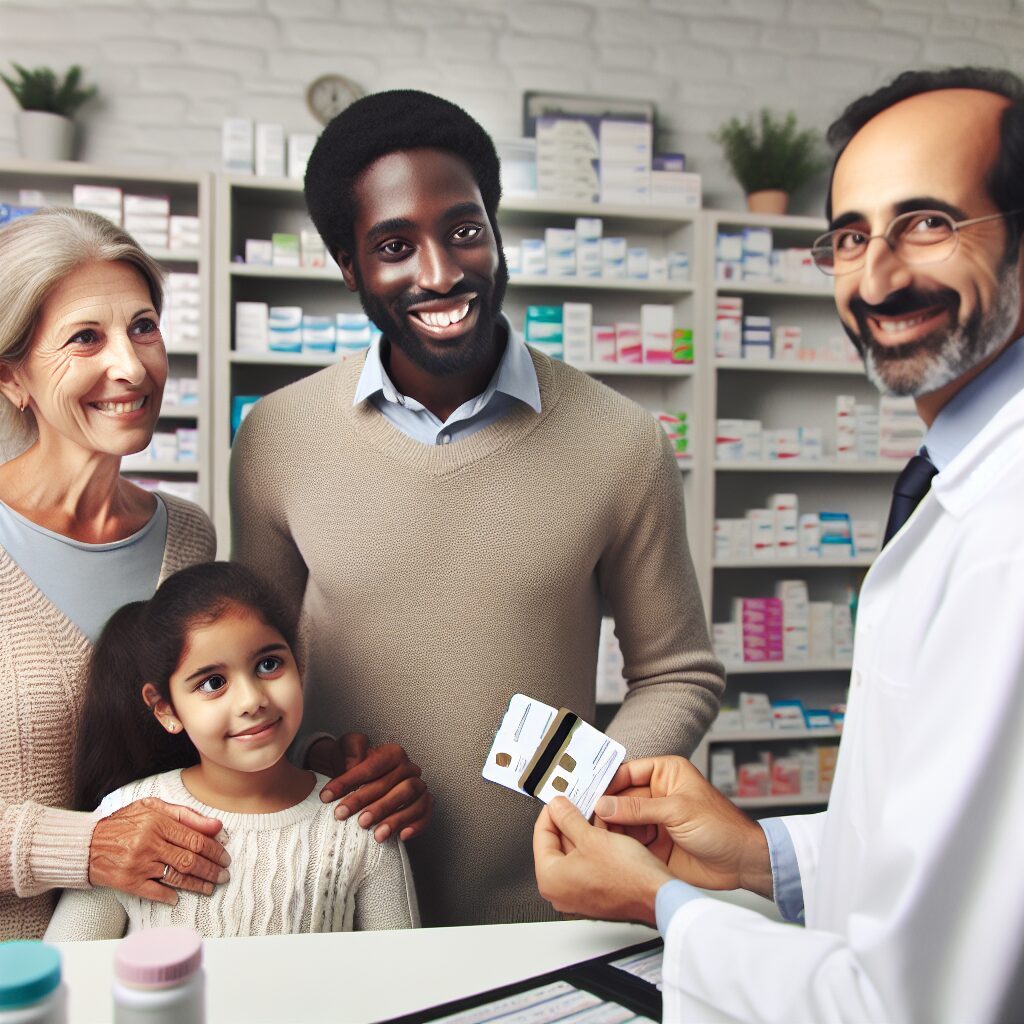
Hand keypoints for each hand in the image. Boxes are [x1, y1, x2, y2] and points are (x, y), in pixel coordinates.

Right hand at [89, 798, 229, 905]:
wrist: (86, 844)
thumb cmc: (124, 823)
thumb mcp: (153, 807)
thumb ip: (186, 815)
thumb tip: (217, 826)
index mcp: (158, 822)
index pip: (196, 839)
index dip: (215, 850)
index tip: (225, 857)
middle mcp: (150, 843)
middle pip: (190, 860)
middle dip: (212, 870)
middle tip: (224, 875)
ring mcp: (139, 864)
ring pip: (177, 877)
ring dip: (198, 884)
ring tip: (211, 887)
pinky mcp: (128, 882)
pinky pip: (155, 892)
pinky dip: (170, 896)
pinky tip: (179, 897)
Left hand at [310, 733, 432, 842]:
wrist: (360, 780)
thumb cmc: (352, 765)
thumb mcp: (344, 750)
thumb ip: (349, 748)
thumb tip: (355, 760)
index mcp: (392, 753)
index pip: (371, 767)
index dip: (348, 781)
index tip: (326, 796)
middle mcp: (409, 768)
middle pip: (390, 785)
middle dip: (364, 802)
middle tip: (343, 814)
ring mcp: (419, 786)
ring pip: (411, 800)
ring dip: (393, 818)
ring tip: (373, 833)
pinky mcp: (424, 804)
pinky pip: (425, 814)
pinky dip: (416, 825)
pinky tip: (401, 835)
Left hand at [533, 796, 671, 925]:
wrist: (659, 898)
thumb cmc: (629, 878)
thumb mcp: (592, 837)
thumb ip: (568, 818)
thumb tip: (556, 806)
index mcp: (551, 879)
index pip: (541, 834)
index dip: (552, 811)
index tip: (560, 798)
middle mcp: (561, 891)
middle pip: (557, 843)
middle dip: (570, 820)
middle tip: (578, 801)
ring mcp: (578, 893)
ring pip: (575, 852)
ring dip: (585, 830)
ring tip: (595, 812)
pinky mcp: (595, 892)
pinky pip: (588, 862)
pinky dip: (594, 845)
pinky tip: (606, 829)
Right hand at [595, 756, 772, 897]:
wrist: (742, 863)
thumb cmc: (722, 827)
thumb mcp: (678, 811)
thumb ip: (638, 808)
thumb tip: (604, 805)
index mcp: (666, 773)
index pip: (627, 772)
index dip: (607, 782)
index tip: (586, 792)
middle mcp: (658, 794)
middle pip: (620, 797)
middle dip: (604, 807)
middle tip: (585, 817)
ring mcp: (655, 820)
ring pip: (621, 820)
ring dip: (609, 828)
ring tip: (595, 835)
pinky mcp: (654, 844)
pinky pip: (629, 841)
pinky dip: (619, 845)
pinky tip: (610, 849)